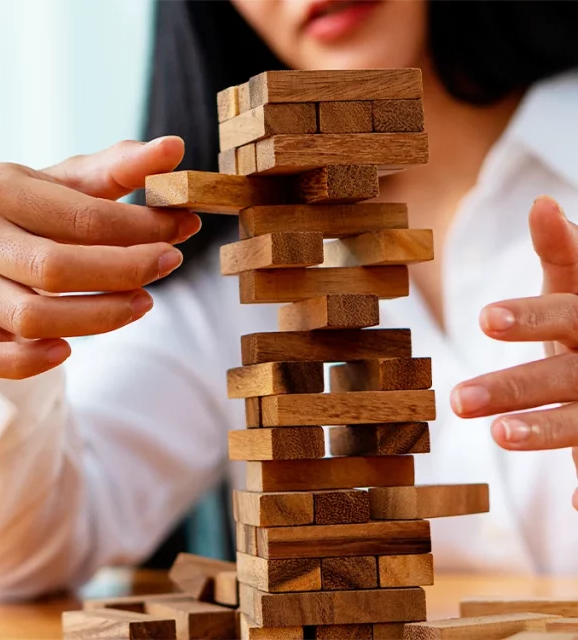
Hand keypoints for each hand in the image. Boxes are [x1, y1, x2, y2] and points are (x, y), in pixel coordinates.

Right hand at [0, 137, 198, 378]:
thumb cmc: (44, 210)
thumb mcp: (78, 183)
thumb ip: (124, 165)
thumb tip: (174, 148)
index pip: (80, 215)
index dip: (141, 227)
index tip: (183, 229)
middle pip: (54, 268)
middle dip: (124, 270)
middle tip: (170, 264)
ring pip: (31, 317)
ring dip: (97, 317)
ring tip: (144, 303)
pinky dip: (29, 362)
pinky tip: (68, 350)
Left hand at [451, 196, 577, 509]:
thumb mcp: (577, 288)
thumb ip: (562, 252)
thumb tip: (541, 204)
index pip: (564, 312)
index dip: (529, 316)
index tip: (483, 319)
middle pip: (565, 373)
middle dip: (515, 386)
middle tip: (457, 400)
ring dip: (544, 430)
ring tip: (497, 437)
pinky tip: (576, 505)